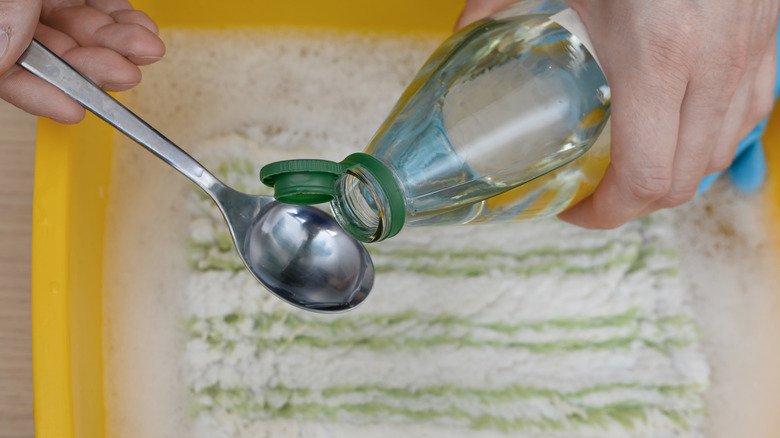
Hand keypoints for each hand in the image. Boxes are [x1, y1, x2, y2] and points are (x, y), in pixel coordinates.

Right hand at [0, 0, 164, 123]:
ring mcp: (46, 4)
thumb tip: (2, 53)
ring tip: (147, 48)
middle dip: (97, 70)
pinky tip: (142, 30)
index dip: (42, 97)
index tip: (73, 110)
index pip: (10, 75)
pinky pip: (100, 9)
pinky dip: (123, 21)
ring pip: (85, 35)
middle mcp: (18, 16)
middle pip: (57, 56)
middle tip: (126, 74)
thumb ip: (2, 15)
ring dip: (121, 46)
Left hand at [457, 0, 778, 228]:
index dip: (606, 213)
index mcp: (656, 59)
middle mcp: (713, 66)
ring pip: (723, 151)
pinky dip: (714, 133)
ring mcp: (749, 52)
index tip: (574, 208)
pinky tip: (682, 119)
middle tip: (596, 190)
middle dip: (635, 201)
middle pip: (684, 180)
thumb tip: (467, 27)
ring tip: (634, 159)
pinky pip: (752, 110)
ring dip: (677, 170)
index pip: (645, 178)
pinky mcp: (769, 35)